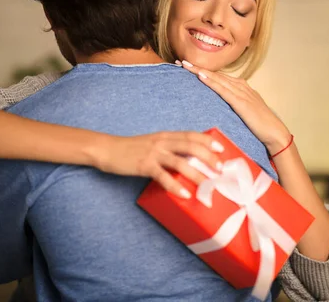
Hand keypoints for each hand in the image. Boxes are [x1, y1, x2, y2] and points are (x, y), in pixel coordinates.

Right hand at [95, 131, 223, 198]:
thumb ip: (168, 148)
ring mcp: (154, 153)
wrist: (107, 149)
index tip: (221, 149)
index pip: (191, 135)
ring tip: (208, 185)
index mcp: (166, 135)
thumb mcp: (152, 143)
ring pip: (180, 162)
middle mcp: (162, 142)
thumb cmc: (131, 149)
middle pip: (191, 147)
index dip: (207, 140)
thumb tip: (186, 160)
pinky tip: (184, 194)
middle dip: (208, 158)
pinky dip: (175, 186)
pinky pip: (163, 176)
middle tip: (220, 170)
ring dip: (197, 174)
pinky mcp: (144, 165)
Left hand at [177, 60, 290, 153]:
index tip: (188, 68)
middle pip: (216, 74)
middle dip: (197, 68)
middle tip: (181, 62)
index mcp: (242, 88)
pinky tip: (201, 76)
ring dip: (200, 71)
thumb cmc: (261, 126)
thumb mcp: (245, 112)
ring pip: (217, 79)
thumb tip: (222, 109)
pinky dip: (212, 82)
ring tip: (186, 65)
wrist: (275, 133)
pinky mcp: (242, 102)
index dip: (203, 71)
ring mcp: (242, 93)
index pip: (219, 77)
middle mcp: (241, 86)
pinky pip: (223, 90)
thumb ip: (234, 107)